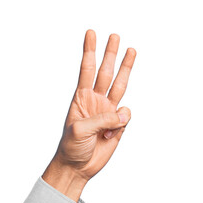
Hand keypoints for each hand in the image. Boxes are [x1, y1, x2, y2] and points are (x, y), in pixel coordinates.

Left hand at [42, 29, 136, 201]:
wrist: (77, 167)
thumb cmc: (71, 148)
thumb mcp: (80, 130)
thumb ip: (102, 119)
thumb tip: (123, 114)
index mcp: (81, 98)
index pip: (87, 70)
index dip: (89, 51)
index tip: (91, 34)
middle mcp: (96, 101)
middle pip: (106, 72)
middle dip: (110, 54)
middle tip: (114, 37)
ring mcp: (108, 112)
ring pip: (120, 86)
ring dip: (125, 68)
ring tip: (131, 51)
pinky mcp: (118, 125)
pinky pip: (126, 116)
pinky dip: (124, 120)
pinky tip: (114, 130)